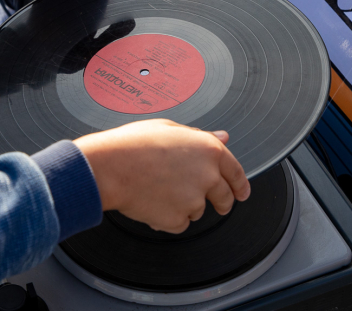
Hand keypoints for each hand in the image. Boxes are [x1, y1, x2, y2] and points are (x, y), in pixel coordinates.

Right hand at [73, 119, 250, 233]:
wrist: (110, 167)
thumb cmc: (133, 144)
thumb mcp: (170, 129)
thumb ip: (200, 136)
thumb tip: (223, 137)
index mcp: (209, 150)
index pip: (235, 171)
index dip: (240, 184)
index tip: (241, 193)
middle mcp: (207, 176)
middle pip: (224, 197)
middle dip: (222, 202)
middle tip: (214, 204)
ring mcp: (194, 200)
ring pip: (197, 210)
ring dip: (185, 205)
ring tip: (158, 188)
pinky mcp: (177, 219)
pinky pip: (178, 223)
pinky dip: (168, 218)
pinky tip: (151, 202)